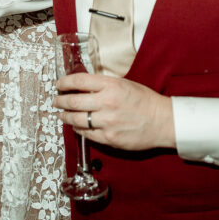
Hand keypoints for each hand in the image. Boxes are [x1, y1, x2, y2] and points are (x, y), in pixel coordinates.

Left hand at [53, 73, 175, 150]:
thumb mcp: (124, 84)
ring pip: (76, 119)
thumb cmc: (144, 101)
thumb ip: (103, 85)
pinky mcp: (109, 138)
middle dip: (60, 101)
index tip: (58, 84)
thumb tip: (82, 86)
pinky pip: (86, 133)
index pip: (79, 81)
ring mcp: (107, 122)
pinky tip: (75, 125)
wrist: (163, 121)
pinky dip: (77, 128)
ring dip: (65, 116)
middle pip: (73, 101)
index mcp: (111, 86)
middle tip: (55, 100)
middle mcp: (107, 102)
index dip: (64, 82)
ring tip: (61, 114)